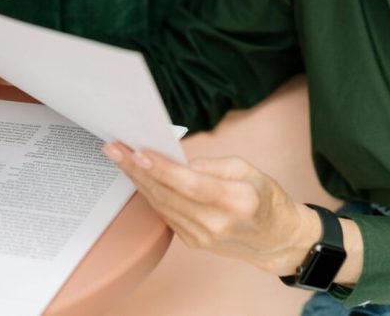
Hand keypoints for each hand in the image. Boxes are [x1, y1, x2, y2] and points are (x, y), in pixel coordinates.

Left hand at [102, 144, 321, 274]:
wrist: (275, 238)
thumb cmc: (264, 196)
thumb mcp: (247, 169)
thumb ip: (211, 165)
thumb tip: (178, 162)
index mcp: (236, 200)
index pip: (191, 184)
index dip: (163, 169)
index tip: (139, 154)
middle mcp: (216, 223)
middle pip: (169, 195)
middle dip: (138, 170)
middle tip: (115, 149)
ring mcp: (202, 236)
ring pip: (162, 205)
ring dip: (138, 181)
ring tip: (120, 158)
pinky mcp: (193, 241)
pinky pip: (166, 214)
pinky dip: (150, 194)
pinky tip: (138, 177)